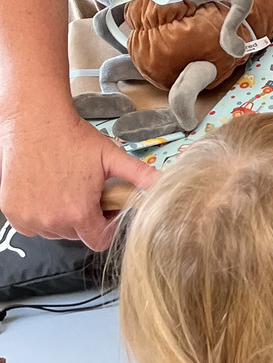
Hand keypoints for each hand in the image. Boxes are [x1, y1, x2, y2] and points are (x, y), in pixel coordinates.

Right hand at [0, 110, 156, 250]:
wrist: (35, 121)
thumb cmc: (74, 138)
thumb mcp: (113, 157)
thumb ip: (141, 176)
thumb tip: (166, 185)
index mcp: (79, 213)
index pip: (99, 241)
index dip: (107, 226)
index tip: (106, 207)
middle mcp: (51, 221)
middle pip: (77, 235)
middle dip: (86, 218)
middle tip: (87, 192)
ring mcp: (28, 217)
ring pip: (54, 231)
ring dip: (62, 217)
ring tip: (67, 189)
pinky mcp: (11, 211)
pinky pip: (31, 225)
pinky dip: (40, 213)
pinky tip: (48, 191)